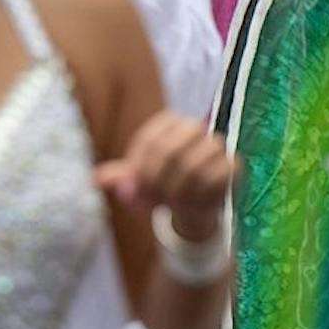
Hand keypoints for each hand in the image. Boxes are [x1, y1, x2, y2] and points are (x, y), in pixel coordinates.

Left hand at [95, 114, 236, 240]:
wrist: (194, 205)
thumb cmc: (163, 187)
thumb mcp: (138, 185)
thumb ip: (120, 179)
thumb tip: (95, 179)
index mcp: (169, 123)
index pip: (150, 139)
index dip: (139, 170)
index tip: (135, 190)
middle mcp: (194, 127)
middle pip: (169, 151)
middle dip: (156, 183)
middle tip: (152, 200)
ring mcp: (215, 145)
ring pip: (191, 166)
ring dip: (177, 193)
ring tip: (172, 202)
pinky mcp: (232, 165)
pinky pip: (213, 179)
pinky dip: (198, 196)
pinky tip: (192, 203)